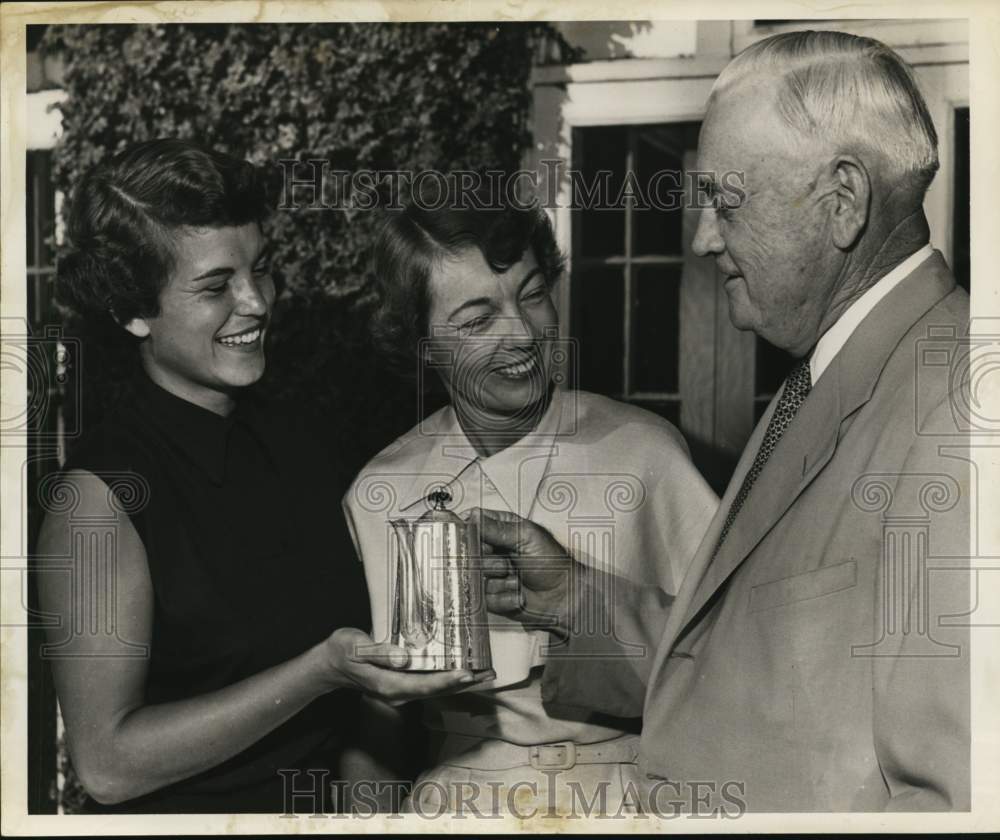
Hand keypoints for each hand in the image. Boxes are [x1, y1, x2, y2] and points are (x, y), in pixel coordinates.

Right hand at [321, 628, 494, 706]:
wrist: (329, 664)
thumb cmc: (342, 652)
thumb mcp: (356, 647)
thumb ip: (381, 653)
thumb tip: (405, 658)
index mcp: (389, 685)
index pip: (424, 685)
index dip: (448, 680)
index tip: (467, 673)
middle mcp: (398, 692)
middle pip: (437, 691)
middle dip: (464, 683)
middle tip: (489, 674)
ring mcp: (400, 690)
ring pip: (436, 689)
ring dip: (461, 682)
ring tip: (485, 674)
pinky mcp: (402, 684)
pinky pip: (430, 684)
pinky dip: (449, 678)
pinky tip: (462, 671)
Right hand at [466, 507, 575, 634]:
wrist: (565, 597)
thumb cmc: (554, 563)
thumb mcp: (527, 537)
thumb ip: (497, 528)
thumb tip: (473, 516)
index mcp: (502, 529)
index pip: (472, 524)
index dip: (467, 532)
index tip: (470, 539)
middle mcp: (493, 550)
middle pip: (468, 552)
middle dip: (487, 561)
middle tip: (505, 563)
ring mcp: (490, 573)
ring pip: (474, 576)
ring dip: (498, 580)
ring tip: (516, 579)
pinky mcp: (491, 595)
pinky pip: (484, 597)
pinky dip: (502, 597)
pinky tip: (517, 594)